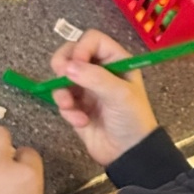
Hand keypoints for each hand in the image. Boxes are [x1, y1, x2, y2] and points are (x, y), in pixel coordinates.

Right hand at [50, 30, 157, 167]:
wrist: (129, 153)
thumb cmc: (132, 119)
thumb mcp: (120, 95)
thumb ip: (95, 78)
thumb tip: (67, 67)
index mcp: (116, 61)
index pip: (92, 40)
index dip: (81, 48)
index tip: (76, 64)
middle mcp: (100, 70)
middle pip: (71, 53)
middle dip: (63, 65)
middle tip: (61, 76)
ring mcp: (86, 88)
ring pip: (62, 77)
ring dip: (62, 92)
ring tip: (70, 107)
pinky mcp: (76, 106)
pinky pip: (62, 100)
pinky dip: (67, 110)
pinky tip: (81, 122)